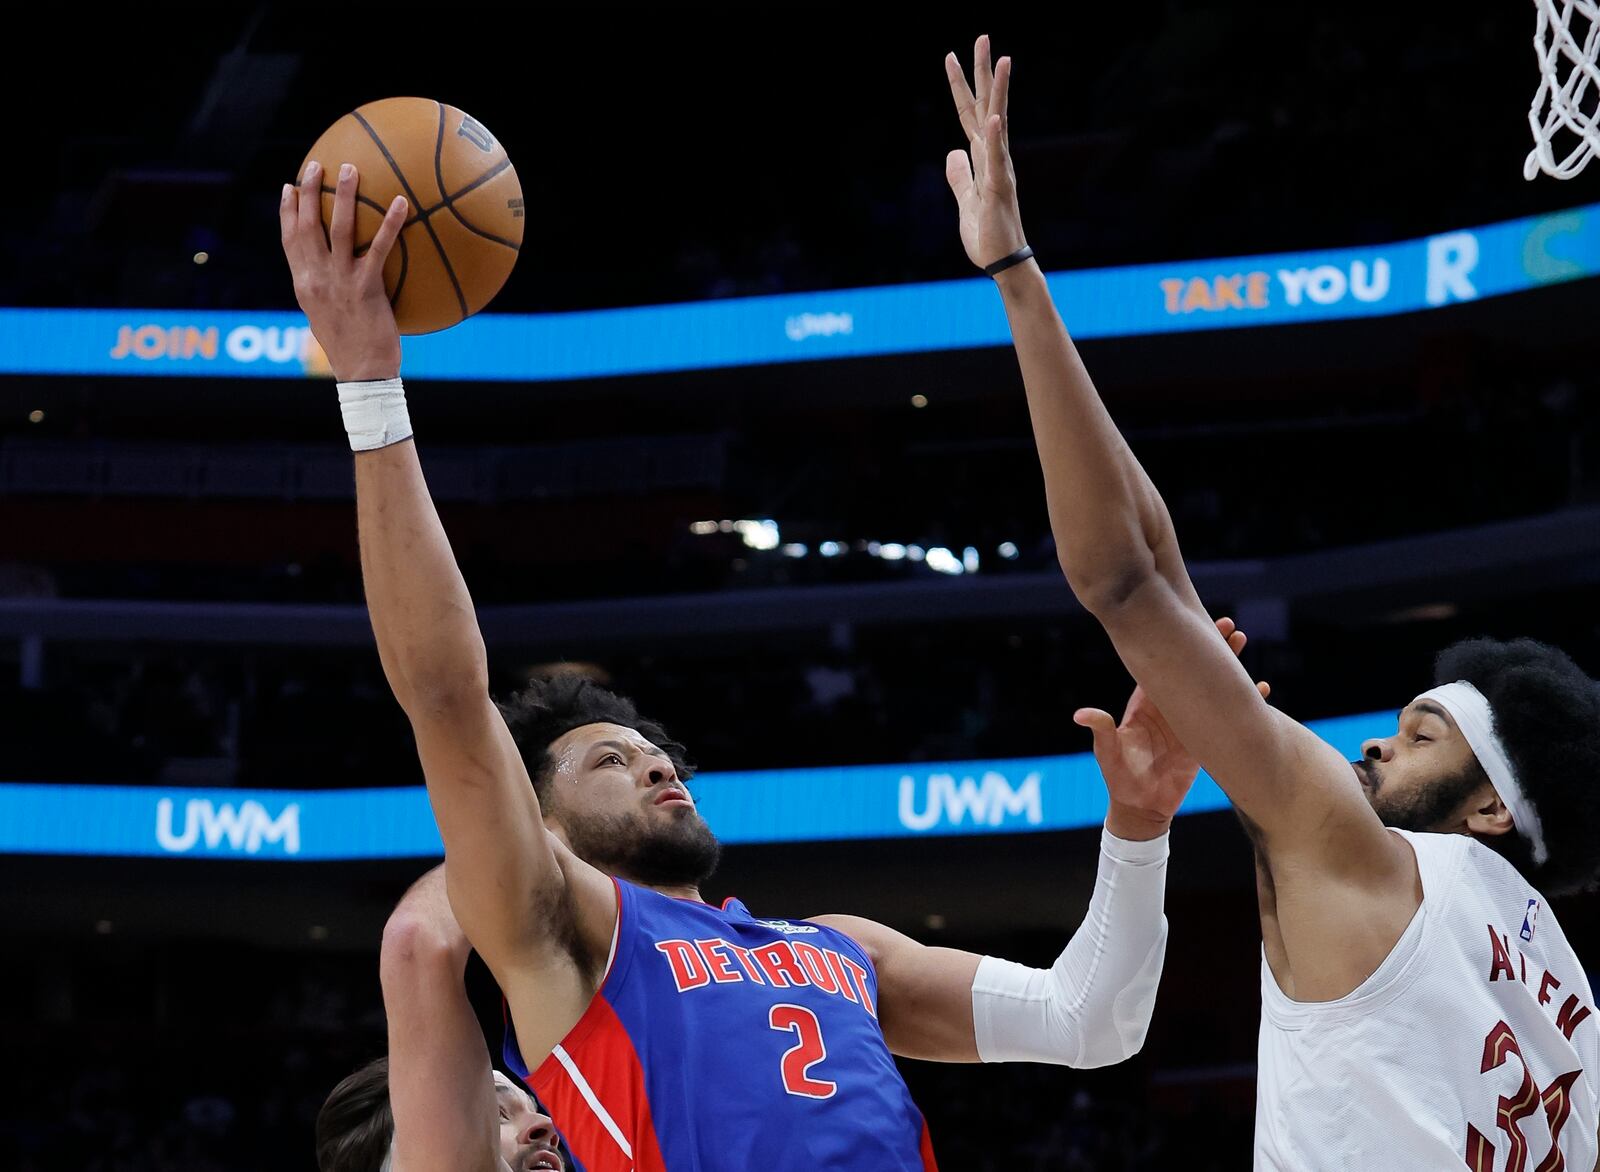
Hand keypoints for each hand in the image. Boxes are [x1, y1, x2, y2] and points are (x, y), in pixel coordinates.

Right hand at [278, 160, 406, 382]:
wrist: (361, 370)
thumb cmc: (350, 347)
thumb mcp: (326, 316)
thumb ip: (325, 291)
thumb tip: (335, 275)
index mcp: (304, 284)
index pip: (289, 241)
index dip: (287, 212)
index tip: (289, 187)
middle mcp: (315, 278)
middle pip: (307, 226)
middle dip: (309, 191)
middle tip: (316, 164)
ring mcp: (339, 281)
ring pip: (337, 229)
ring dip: (344, 195)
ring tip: (351, 168)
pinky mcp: (366, 288)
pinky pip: (378, 249)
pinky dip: (389, 224)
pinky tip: (401, 203)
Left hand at [944, 35, 1027, 271]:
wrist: (1002, 262)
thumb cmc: (987, 234)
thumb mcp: (964, 201)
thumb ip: (959, 176)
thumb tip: (953, 152)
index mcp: (983, 157)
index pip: (969, 114)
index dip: (959, 86)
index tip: (950, 56)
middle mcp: (994, 157)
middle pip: (986, 106)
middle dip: (983, 73)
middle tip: (982, 37)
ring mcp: (999, 170)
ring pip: (999, 123)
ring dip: (999, 91)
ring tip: (1002, 59)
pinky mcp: (999, 190)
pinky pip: (997, 160)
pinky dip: (995, 138)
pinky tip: (994, 117)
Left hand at [1075, 617, 1271, 839]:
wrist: (1140, 807)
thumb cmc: (1118, 777)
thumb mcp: (1107, 752)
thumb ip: (1101, 731)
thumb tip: (1080, 715)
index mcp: (1146, 704)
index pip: (1164, 667)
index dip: (1177, 646)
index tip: (1192, 625)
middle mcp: (1170, 708)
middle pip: (1193, 670)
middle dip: (1211, 648)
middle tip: (1230, 626)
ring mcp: (1190, 722)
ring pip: (1213, 688)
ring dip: (1229, 666)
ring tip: (1243, 641)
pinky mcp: (1205, 741)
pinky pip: (1227, 718)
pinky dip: (1246, 705)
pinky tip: (1262, 690)